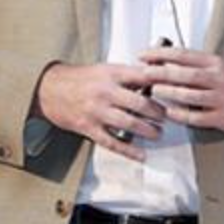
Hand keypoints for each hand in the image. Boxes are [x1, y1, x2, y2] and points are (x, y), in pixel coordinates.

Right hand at [33, 62, 165, 161]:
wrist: (50, 89)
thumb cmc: (80, 79)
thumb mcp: (105, 69)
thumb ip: (128, 75)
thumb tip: (155, 78)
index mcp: (111, 74)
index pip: (143, 77)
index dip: (161, 84)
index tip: (174, 90)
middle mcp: (105, 92)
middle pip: (139, 103)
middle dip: (157, 112)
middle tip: (167, 116)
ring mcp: (97, 111)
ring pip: (128, 123)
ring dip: (147, 130)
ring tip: (157, 133)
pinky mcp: (89, 128)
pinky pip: (112, 142)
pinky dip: (128, 150)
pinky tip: (140, 154)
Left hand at [138, 48, 223, 134]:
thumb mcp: (214, 66)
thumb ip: (191, 64)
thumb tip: (159, 61)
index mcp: (215, 63)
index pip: (184, 54)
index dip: (161, 54)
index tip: (144, 56)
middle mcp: (219, 79)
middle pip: (187, 74)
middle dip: (163, 73)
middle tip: (145, 73)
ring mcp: (221, 99)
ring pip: (192, 95)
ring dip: (170, 93)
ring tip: (154, 91)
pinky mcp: (221, 117)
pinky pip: (196, 117)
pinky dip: (180, 114)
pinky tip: (168, 112)